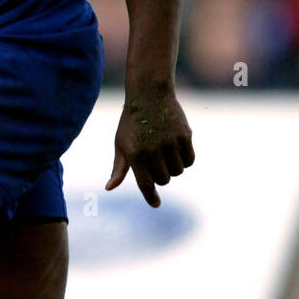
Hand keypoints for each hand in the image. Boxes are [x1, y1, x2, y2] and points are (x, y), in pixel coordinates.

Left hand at [106, 86, 193, 207]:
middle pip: (164, 180)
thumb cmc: (132, 123)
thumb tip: (109, 188)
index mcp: (135, 154)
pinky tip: (177, 150)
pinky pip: (189, 161)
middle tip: (156, 162)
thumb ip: (118, 168)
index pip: (145, 183)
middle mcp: (153, 149)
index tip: (156, 204)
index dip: (150, 196)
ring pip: (178, 171)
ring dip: (173, 167)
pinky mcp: (184, 135)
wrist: (149, 94)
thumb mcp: (121, 144)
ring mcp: (170, 142)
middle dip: (161, 176)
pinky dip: (185, 160)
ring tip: (165, 152)